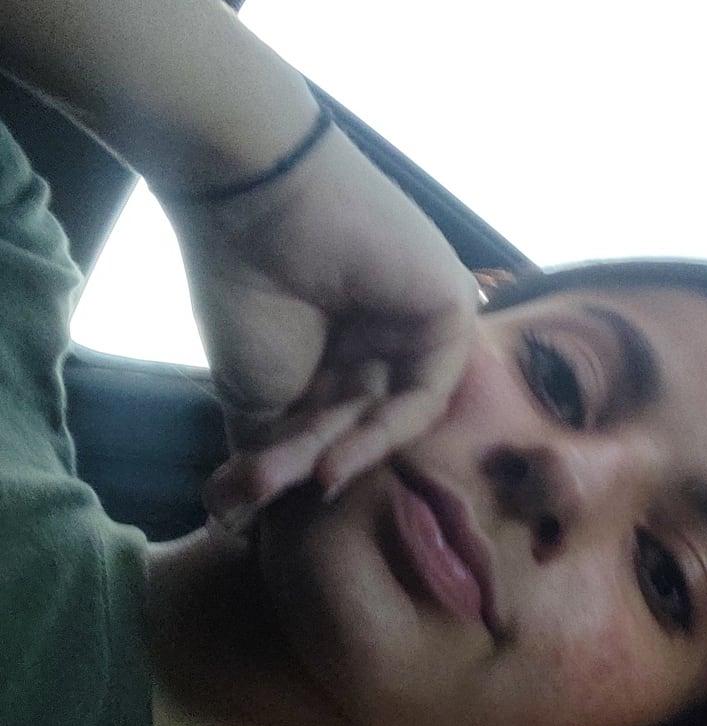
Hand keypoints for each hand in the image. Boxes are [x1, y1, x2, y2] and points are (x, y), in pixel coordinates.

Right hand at [167, 119, 481, 531]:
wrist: (252, 205)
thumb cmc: (243, 288)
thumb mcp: (255, 393)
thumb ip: (269, 453)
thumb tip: (237, 520)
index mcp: (344, 351)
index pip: (335, 430)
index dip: (296, 466)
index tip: (251, 500)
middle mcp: (386, 341)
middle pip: (359, 428)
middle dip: (307, 463)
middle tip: (259, 490)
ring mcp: (421, 327)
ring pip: (389, 419)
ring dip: (341, 454)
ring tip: (298, 476)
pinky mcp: (451, 313)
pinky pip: (427, 395)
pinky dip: (384, 435)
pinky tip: (336, 459)